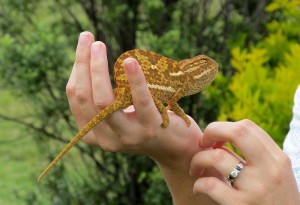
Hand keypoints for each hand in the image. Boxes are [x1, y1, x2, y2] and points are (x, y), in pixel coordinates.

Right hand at [66, 31, 218, 203]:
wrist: (177, 147)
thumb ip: (104, 99)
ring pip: (103, 101)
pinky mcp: (150, 129)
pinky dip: (134, 80)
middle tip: (90, 38)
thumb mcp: (120, 114)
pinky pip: (138, 102)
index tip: (83, 46)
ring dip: (98, 69)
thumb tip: (90, 64)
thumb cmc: (146, 123)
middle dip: (83, 64)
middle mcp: (105, 139)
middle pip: (84, 98)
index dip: (77, 70)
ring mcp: (127, 136)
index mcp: (93, 134)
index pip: (76, 99)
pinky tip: (131, 62)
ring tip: (100, 45)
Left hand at [190, 120, 299, 204]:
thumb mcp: (276, 174)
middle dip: (211, 131)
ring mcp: (255, 189)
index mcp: (277, 159)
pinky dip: (198, 184)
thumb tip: (224, 135)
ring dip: (198, 160)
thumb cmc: (276, 201)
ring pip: (216, 157)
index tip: (214, 140)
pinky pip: (210, 185)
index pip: (247, 127)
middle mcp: (269, 170)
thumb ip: (257, 155)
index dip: (224, 127)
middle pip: (236, 132)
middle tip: (202, 144)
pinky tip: (198, 188)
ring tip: (195, 169)